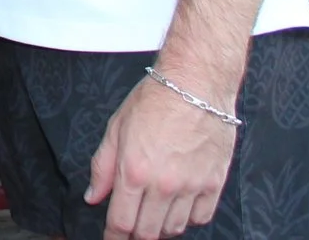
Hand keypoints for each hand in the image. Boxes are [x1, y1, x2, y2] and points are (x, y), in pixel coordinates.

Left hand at [85, 71, 239, 238]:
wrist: (196, 84)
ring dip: (161, 228)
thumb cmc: (154, 100)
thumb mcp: (116, 128)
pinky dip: (189, 218)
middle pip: (148, 232)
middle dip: (136, 235)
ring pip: (175, 229)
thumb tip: (94, 196)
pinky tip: (179, 207)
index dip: (114, 238)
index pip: (121, 222)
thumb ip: (103, 167)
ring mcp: (192, 186)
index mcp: (134, 171)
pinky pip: (201, 217)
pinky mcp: (214, 183)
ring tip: (153, 216)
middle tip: (131, 229)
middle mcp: (163, 184)